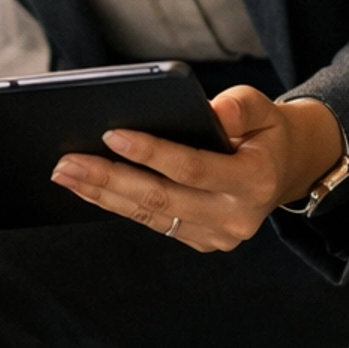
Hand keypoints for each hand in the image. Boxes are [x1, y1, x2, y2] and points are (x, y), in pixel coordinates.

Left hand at [51, 89, 343, 252]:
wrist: (284, 168)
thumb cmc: (264, 131)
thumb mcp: (264, 107)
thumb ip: (240, 107)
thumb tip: (213, 113)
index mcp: (255, 182)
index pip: (193, 169)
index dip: (152, 152)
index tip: (111, 133)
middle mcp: (236, 218)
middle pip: (161, 199)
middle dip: (109, 179)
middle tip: (66, 162)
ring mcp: (216, 236)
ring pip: (150, 215)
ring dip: (102, 194)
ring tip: (65, 173)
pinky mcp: (199, 240)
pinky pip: (152, 222)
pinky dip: (116, 204)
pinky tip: (87, 187)